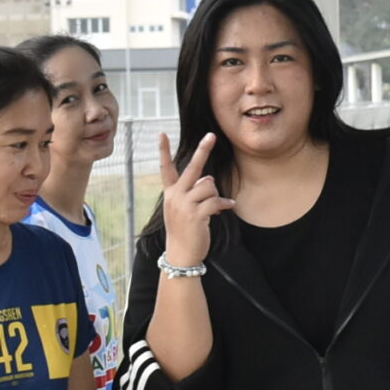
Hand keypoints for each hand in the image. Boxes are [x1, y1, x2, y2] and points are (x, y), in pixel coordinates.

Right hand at [157, 133, 233, 265]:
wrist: (181, 255)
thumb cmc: (184, 230)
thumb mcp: (183, 209)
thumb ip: (194, 192)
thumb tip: (209, 179)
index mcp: (170, 193)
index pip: (165, 168)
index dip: (163, 151)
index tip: (161, 134)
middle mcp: (175, 196)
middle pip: (192, 167)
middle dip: (203, 150)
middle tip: (211, 135)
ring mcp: (184, 205)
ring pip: (209, 186)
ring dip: (215, 195)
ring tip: (214, 208)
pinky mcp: (196, 215)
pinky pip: (216, 200)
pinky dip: (224, 204)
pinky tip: (227, 207)